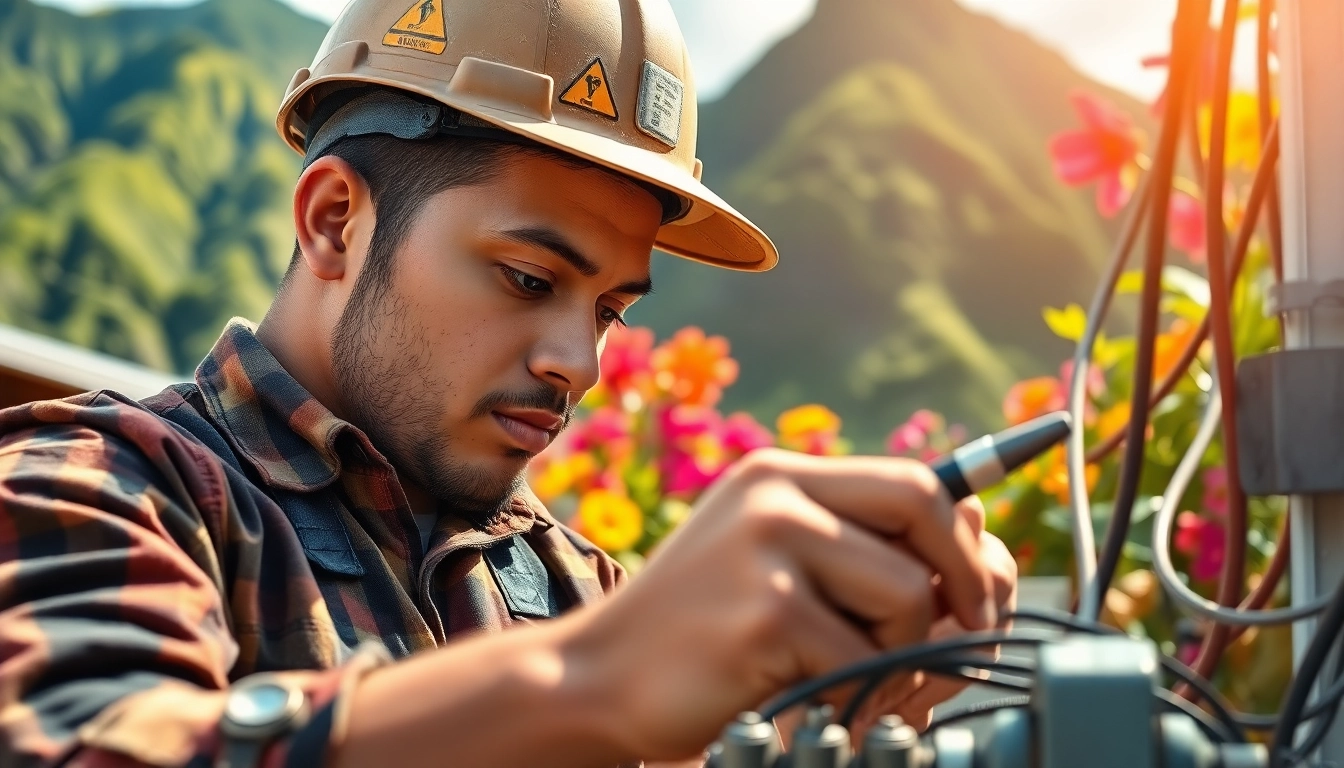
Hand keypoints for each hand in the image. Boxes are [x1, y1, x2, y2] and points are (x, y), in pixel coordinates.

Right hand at [572, 449, 997, 761]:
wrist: (597, 679)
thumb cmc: (700, 633)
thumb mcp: (773, 564)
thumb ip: (856, 549)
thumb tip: (984, 556)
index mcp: (779, 475)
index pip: (915, 478)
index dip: (967, 536)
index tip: (981, 591)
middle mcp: (774, 495)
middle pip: (925, 508)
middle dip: (968, 578)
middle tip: (969, 632)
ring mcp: (768, 549)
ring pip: (908, 594)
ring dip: (904, 655)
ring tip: (852, 678)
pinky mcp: (767, 613)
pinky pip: (866, 661)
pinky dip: (859, 695)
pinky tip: (811, 699)